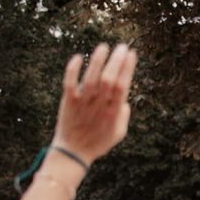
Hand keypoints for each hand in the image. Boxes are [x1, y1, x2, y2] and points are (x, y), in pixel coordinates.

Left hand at [50, 43, 137, 166]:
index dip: (127, 68)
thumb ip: (124, 115)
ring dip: (97, 61)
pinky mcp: (68, 102)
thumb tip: (124, 98)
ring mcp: (83, 104)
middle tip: (121, 46)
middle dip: (116, 61)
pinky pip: (69, 83)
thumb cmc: (98, 142)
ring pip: (91, 78)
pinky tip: (77, 57)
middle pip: (109, 79)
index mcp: (113, 113)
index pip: (122, 86)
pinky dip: (72, 69)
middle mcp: (99, 107)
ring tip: (103, 47)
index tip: (132, 54)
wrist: (72, 152)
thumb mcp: (119, 133)